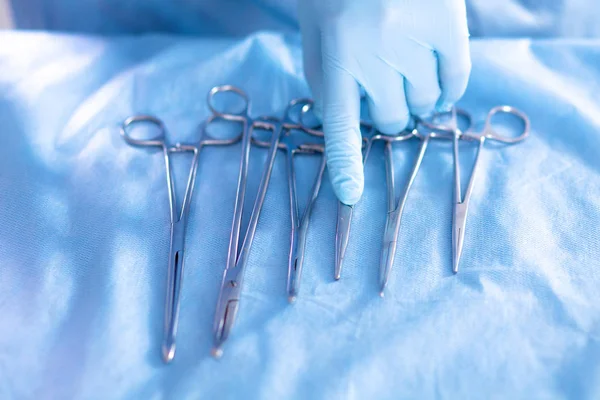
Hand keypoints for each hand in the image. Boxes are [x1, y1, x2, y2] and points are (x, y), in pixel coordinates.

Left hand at [298, 0, 470, 204]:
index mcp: (334, 59)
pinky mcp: (448, 27)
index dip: (346, 164)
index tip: (350, 196)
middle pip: (392, 120)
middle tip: (382, 84)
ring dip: (415, 96)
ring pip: (424, 105)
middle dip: (387, 111)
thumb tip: (352, 127)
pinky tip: (434, 75)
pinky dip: (446, 89)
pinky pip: (456, 83)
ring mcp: (414, 42)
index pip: (340, 126)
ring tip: (405, 68)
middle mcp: (374, 56)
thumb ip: (328, 82)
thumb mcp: (315, 36)